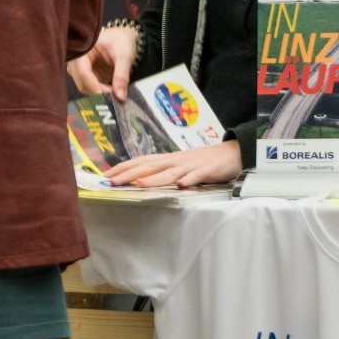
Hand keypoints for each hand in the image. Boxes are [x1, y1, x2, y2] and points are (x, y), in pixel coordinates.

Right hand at [68, 25, 136, 100]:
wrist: (121, 38)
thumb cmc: (121, 41)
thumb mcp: (124, 55)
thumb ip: (122, 75)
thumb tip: (120, 97)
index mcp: (82, 49)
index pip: (82, 72)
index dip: (95, 86)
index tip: (110, 94)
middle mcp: (75, 60)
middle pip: (81, 83)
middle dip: (98, 91)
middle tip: (116, 93)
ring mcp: (78, 69)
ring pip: (84, 88)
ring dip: (99, 92)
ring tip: (115, 88)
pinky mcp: (84, 76)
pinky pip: (89, 88)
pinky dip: (100, 91)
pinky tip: (111, 87)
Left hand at [105, 142, 241, 188]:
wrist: (231, 153)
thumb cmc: (203, 161)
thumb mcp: (180, 164)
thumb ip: (163, 170)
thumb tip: (140, 177)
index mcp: (168, 159)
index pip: (141, 161)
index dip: (123, 167)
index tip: (106, 175)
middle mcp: (175, 160)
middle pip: (149, 166)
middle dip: (129, 174)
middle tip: (112, 181)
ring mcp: (190, 165)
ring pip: (169, 172)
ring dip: (153, 179)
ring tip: (138, 184)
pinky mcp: (206, 171)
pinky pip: (196, 176)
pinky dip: (188, 180)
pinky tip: (181, 185)